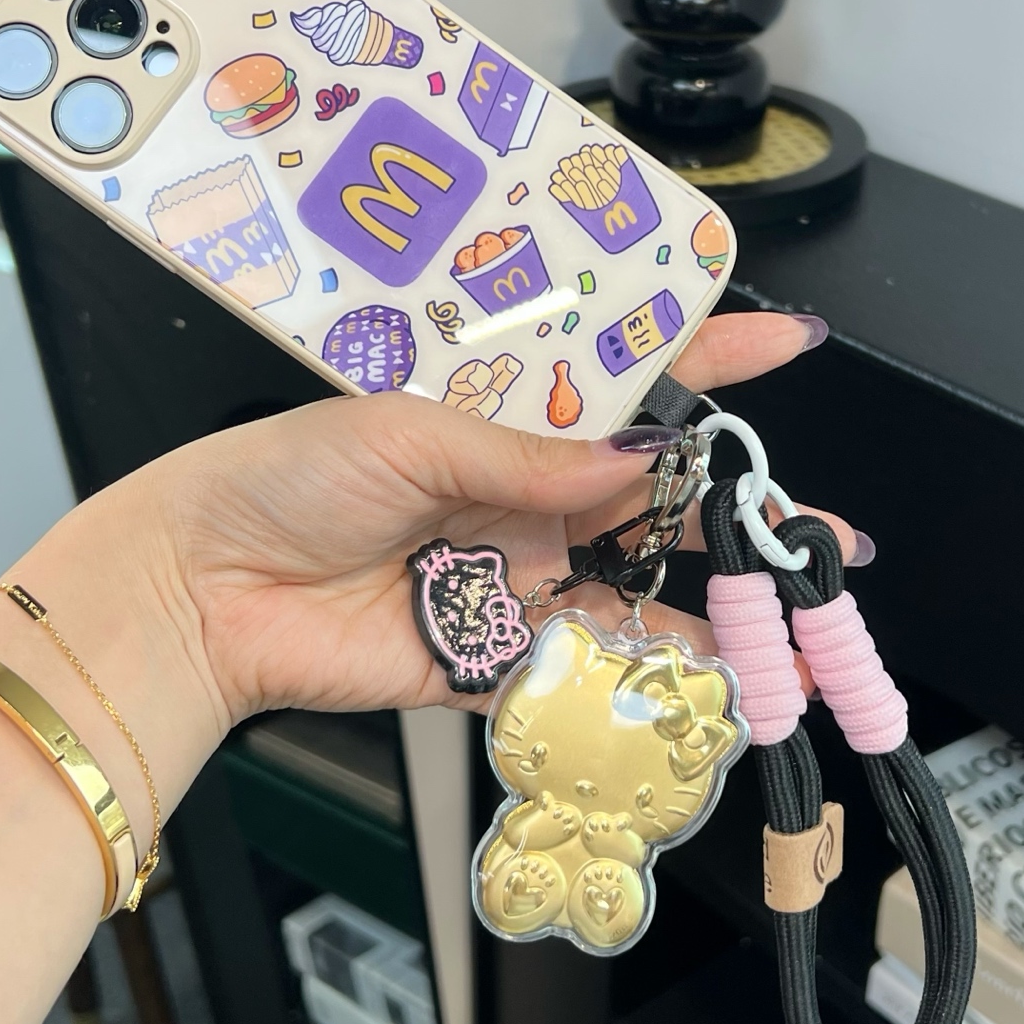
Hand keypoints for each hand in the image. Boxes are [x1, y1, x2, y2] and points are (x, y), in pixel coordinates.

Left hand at [0, 312, 855, 817]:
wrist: (202, 587)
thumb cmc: (286, 476)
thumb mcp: (406, 432)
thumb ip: (522, 455)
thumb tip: (630, 464)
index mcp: (508, 420)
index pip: (629, 379)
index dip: (711, 359)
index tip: (789, 345)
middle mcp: (527, 494)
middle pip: (656, 498)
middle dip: (742, 510)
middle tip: (821, 532)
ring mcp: (516, 573)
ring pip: (638, 584)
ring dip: (715, 604)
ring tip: (794, 622)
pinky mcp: (494, 650)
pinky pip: (583, 659)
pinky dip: (647, 671)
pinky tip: (714, 678)